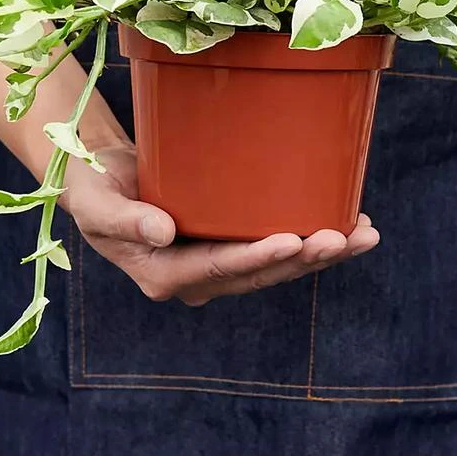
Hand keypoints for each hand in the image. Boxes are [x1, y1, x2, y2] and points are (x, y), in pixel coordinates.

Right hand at [63, 142, 379, 304]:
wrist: (101, 178)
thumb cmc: (93, 188)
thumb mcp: (95, 203)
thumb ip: (125, 219)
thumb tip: (164, 231)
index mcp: (164, 275)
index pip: (219, 269)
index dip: (257, 257)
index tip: (294, 239)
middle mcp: (197, 277)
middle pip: (259, 272)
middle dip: (304, 257)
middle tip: (343, 237)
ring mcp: (216, 263)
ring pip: (276, 264)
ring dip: (320, 253)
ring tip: (363, 234)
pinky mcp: (229, 241)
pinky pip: (274, 245)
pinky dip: (311, 238)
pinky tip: (348, 226)